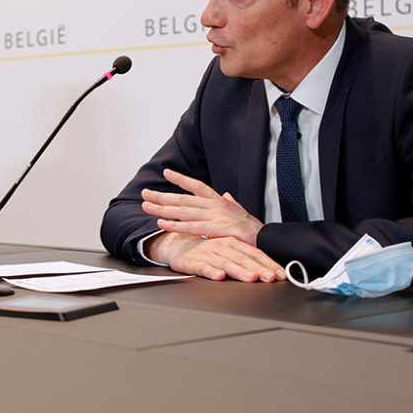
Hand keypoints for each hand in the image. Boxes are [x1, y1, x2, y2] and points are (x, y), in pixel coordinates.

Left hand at [141, 168, 263, 245]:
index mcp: (220, 201)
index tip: (167, 172)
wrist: (267, 239)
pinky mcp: (215, 229)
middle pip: (184, 198)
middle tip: (145, 193)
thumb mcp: (240, 212)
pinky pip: (190, 226)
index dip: (181, 179)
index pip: (197, 186)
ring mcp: (215, 216)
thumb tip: (225, 194)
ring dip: (163, 208)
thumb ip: (231, 203)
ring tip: (146, 206)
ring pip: (183, 211)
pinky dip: (174, 225)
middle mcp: (215, 205)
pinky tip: (161, 223)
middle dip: (162, 196)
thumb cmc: (253, 229)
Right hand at [147, 232, 284, 282]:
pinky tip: (219, 276)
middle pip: (244, 259)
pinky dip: (212, 271)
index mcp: (233, 242)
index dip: (269, 263)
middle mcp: (222, 246)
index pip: (255, 253)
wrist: (178, 245)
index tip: (280, 274)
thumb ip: (247, 253)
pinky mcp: (194, 262)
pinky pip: (204, 267)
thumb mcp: (228, 246)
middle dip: (259, 269)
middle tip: (270, 278)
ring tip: (251, 278)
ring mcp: (208, 254)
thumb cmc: (206, 248)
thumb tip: (269, 263)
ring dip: (240, 271)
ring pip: (227, 263)